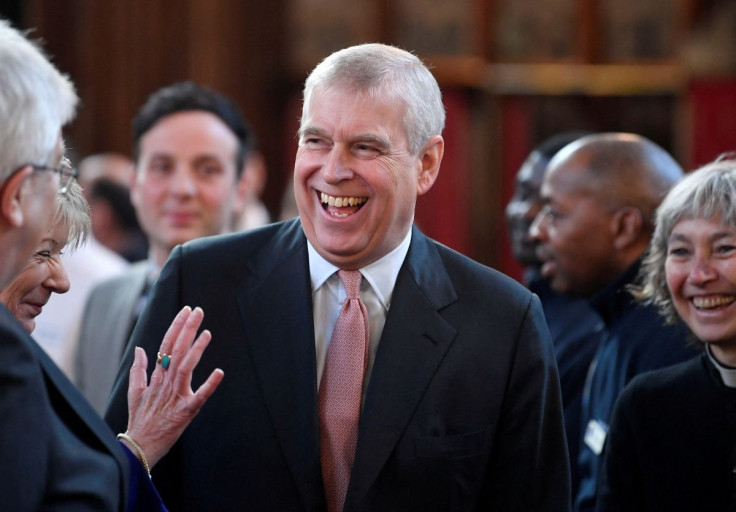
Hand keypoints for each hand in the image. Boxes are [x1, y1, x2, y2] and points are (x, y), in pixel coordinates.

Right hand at [121, 306, 223, 467]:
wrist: (139, 448)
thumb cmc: (140, 421)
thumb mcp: (135, 392)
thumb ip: (139, 369)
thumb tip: (140, 349)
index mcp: (156, 377)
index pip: (166, 346)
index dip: (176, 327)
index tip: (186, 311)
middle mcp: (166, 383)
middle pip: (176, 350)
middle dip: (187, 329)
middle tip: (197, 311)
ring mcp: (175, 396)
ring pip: (185, 368)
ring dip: (196, 349)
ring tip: (206, 332)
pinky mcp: (186, 411)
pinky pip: (200, 396)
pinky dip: (210, 385)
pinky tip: (220, 372)